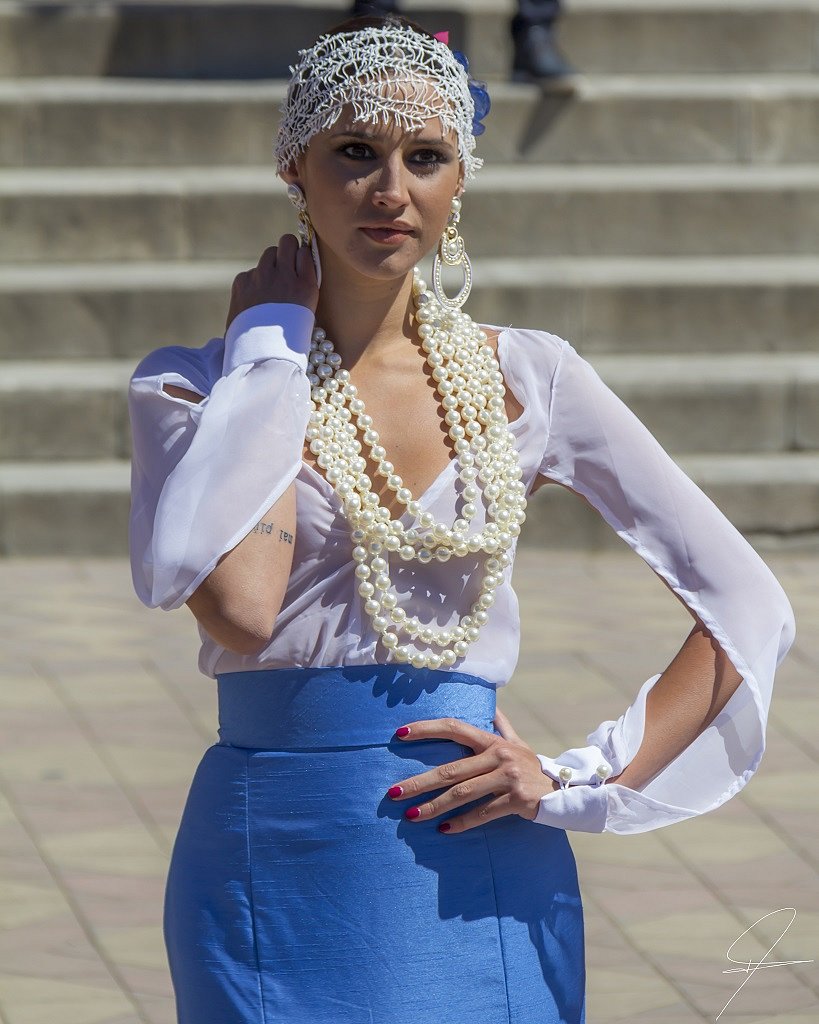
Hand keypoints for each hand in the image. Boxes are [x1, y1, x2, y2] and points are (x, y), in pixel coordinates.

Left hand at [225, 234, 318, 332]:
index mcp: (306, 285)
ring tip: (271, 285)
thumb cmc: (289, 336)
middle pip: (286, 241)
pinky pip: (251, 272)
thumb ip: (304, 281)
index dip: (301, 256)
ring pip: (268, 253)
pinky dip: (254, 281)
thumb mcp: (307, 309)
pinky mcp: (242, 282)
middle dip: (286, 250)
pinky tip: (256, 300)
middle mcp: (284, 275)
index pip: (304, 250)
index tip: (299, 264)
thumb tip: (299, 258)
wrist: (261, 354)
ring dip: (271, 263)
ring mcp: (261, 276)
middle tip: (286, 266)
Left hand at [387, 706, 559, 833]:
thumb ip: (502, 725)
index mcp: (492, 741)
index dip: (426, 729)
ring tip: (411, 816)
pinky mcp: (516, 799)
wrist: (565, 790)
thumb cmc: (532, 767)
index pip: (454, 727)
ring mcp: (507, 777)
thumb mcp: (518, 743)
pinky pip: (483, 813)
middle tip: (393, 792)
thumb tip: (492, 705)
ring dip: (434, 806)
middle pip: (450, 769)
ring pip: (463, 793)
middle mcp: (498, 755)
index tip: (399, 735)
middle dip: (419, 782)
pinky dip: (463, 823)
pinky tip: (444, 830)